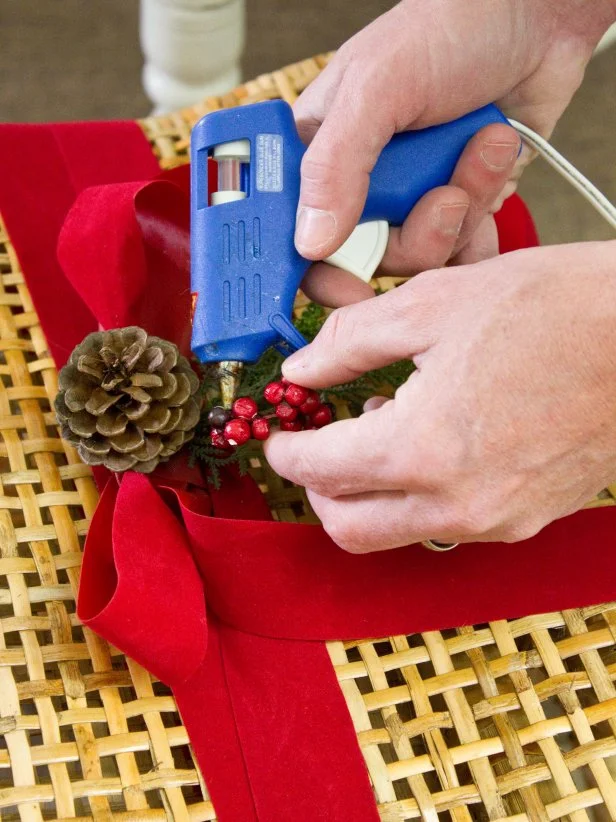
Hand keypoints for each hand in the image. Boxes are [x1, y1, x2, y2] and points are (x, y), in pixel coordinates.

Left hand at [264, 241, 615, 551]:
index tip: (279, 437)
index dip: (285, 453)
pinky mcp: (528, 518)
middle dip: (317, 491)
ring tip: (380, 432)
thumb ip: (350, 342)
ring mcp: (497, 519)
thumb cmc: (555, 310)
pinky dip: (419, 496)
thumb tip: (303, 370)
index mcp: (422, 448)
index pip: (320, 471)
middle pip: (349, 528)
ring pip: (397, 533)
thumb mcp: (433, 303)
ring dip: (368, 495)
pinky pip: (447, 524)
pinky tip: (432, 444)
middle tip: (314, 447)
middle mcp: (457, 502)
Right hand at [295, 0, 614, 305]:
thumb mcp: (378, 85)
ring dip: (461, 210)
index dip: (314, 270)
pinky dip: (484, 221)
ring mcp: (410, 199)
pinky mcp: (457, 208)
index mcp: (319, 155)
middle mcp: (361, 186)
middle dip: (414, 235)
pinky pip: (462, 250)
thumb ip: (335, 165)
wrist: (538, 18)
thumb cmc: (450, 26)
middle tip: (442, 194)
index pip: (294, 235)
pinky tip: (494, 170)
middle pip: (367, 260)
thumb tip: (308, 241)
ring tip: (483, 150)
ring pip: (421, 258)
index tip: (348, 287)